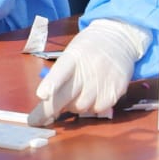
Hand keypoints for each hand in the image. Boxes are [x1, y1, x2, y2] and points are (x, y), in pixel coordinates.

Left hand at [29, 19, 149, 124]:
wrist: (119, 39)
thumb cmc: (88, 50)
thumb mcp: (72, 53)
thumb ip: (60, 75)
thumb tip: (47, 100)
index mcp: (73, 57)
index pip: (60, 72)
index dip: (51, 84)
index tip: (42, 95)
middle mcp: (89, 69)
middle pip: (67, 97)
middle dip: (49, 111)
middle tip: (39, 119)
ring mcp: (103, 81)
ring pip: (80, 107)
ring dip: (74, 106)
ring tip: (78, 92)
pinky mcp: (116, 90)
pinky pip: (97, 109)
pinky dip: (92, 106)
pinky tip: (93, 94)